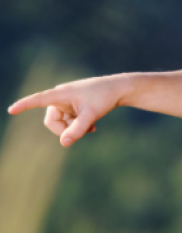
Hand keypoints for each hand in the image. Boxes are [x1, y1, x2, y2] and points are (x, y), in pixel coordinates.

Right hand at [8, 74, 129, 146]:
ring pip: (63, 123)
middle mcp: (60, 97)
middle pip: (52, 121)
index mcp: (60, 94)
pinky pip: (70, 121)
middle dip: (64, 130)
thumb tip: (64, 143)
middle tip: (82, 133)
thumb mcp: (91, 116)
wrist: (118, 89)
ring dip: (75, 128)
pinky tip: (93, 127)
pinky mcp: (74, 106)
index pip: (38, 100)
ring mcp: (67, 102)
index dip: (24, 105)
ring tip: (91, 127)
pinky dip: (79, 126)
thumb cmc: (104, 98)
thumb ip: (78, 130)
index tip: (11, 110)